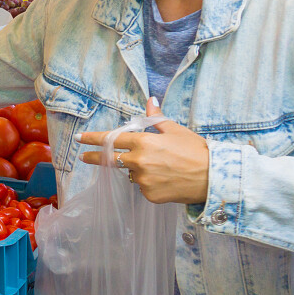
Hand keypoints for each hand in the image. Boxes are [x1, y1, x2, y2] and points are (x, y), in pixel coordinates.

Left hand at [77, 98, 208, 203]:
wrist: (215, 178)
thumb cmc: (197, 151)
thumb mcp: (176, 130)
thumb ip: (156, 118)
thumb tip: (151, 100)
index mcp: (144, 142)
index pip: (111, 139)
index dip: (93, 138)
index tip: (79, 139)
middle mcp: (139, 161)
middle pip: (110, 159)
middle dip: (95, 158)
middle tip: (84, 157)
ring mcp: (143, 180)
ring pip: (131, 173)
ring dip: (137, 170)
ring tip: (162, 167)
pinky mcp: (149, 195)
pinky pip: (143, 187)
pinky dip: (150, 183)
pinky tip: (167, 179)